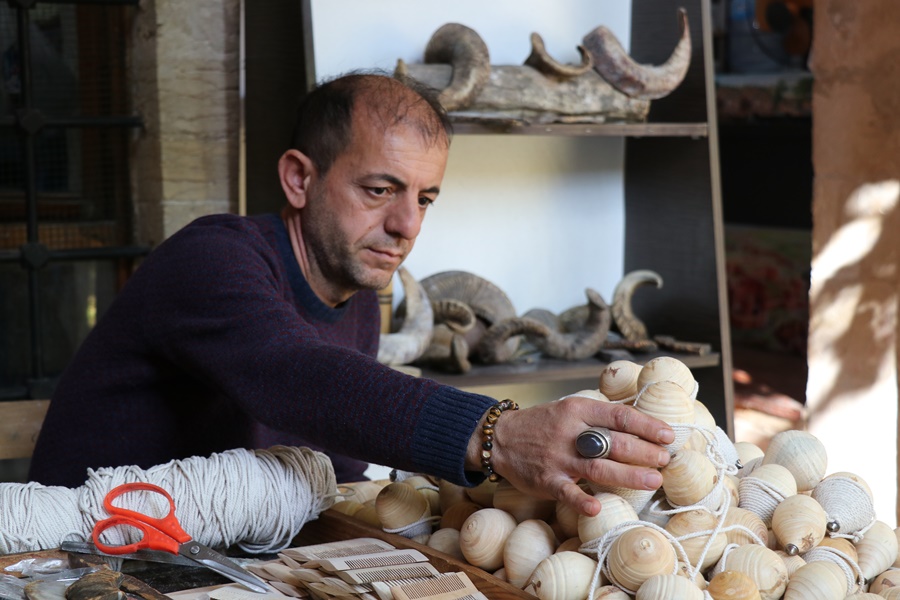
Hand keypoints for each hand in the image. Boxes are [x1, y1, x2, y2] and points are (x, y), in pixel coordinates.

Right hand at [475, 395, 674, 516]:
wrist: (501, 438)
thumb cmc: (542, 424)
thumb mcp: (569, 409)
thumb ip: (598, 417)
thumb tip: (640, 426)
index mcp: (577, 409)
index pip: (620, 415)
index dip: (647, 425)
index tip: (668, 435)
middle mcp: (570, 431)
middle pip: (615, 442)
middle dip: (645, 452)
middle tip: (665, 460)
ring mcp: (558, 458)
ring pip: (599, 467)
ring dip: (629, 475)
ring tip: (653, 480)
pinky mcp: (547, 480)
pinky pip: (567, 492)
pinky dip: (582, 501)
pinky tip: (597, 508)